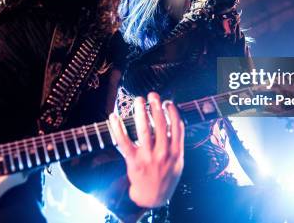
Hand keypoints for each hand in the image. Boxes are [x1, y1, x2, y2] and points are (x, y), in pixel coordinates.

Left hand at [109, 92, 183, 208]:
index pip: (177, 127)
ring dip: (141, 112)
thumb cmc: (166, 176)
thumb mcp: (178, 162)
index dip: (173, 112)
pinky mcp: (133, 161)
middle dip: (156, 107)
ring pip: (144, 130)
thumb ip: (177, 143)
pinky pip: (124, 141)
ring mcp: (148, 157)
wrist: (153, 197)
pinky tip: (114, 116)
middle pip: (160, 125)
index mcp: (176, 152)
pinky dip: (118, 128)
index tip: (168, 102)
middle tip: (152, 95)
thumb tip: (174, 120)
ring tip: (139, 100)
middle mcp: (163, 154)